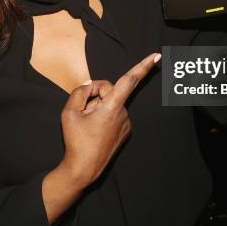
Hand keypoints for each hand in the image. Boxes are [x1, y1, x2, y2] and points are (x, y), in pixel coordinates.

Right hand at [59, 53, 159, 187]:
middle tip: (82, 110)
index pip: (129, 80)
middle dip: (95, 93)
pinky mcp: (125, 131)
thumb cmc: (76, 141)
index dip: (143, 66)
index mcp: (112, 107)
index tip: (156, 56)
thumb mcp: (69, 112)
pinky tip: (94, 129)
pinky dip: (104, 115)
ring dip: (98, 107)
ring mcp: (126, 124)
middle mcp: (124, 114)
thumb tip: (90, 85)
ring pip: (110, 103)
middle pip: (109, 89)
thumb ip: (80, 92)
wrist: (83, 169)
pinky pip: (114, 113)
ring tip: (88, 124)